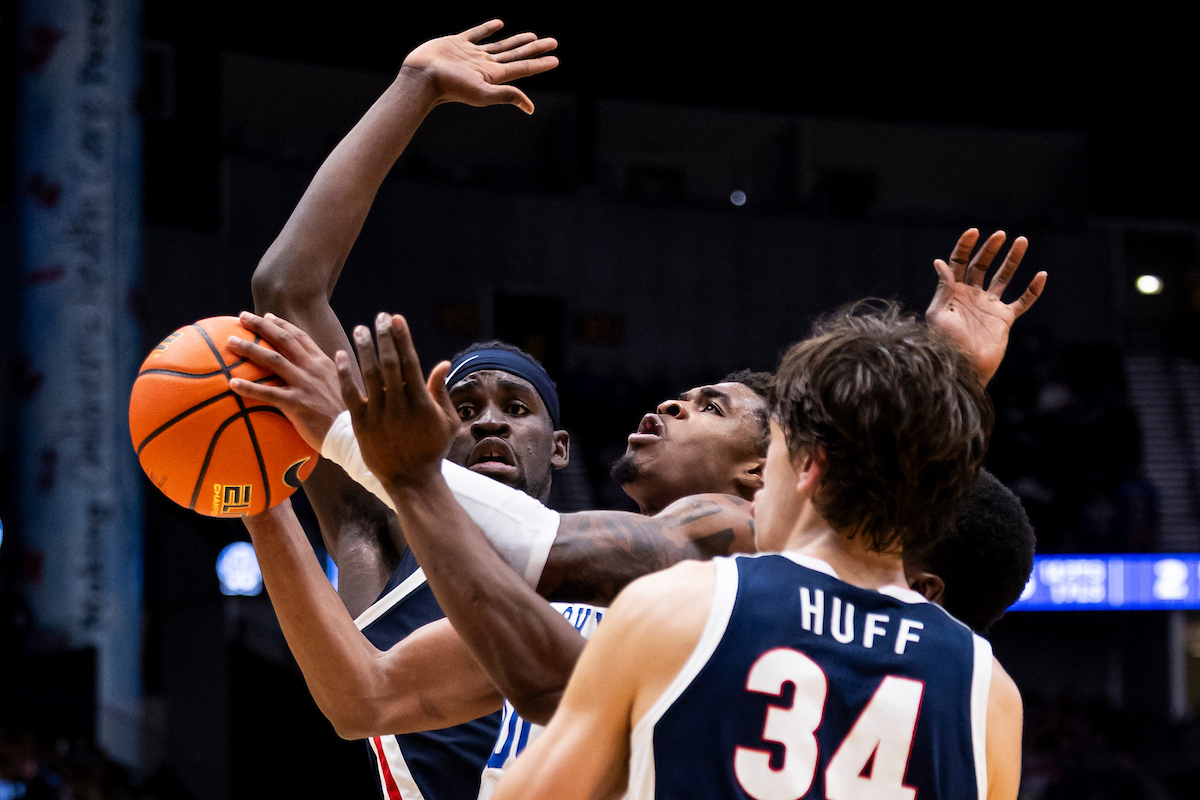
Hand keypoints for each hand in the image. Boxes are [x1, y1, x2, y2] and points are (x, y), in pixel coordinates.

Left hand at [227, 312, 346, 450]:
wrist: (351, 433)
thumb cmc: (349, 414)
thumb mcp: (344, 384)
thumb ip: (334, 371)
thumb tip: (334, 361)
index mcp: (323, 363)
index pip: (300, 336)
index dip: (282, 324)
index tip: (267, 316)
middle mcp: (312, 368)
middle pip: (283, 340)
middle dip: (261, 326)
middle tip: (242, 317)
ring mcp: (304, 384)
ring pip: (272, 360)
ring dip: (249, 348)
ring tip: (230, 341)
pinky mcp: (296, 403)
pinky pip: (267, 393)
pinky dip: (248, 387)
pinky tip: (232, 383)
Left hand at [337, 313, 460, 488]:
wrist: (411, 482)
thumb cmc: (432, 451)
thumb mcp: (446, 422)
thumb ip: (441, 391)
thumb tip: (442, 363)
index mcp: (421, 402)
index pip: (410, 362)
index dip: (402, 338)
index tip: (396, 319)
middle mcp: (399, 405)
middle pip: (389, 363)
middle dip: (384, 337)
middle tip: (378, 317)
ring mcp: (379, 415)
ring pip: (369, 375)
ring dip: (364, 350)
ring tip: (359, 330)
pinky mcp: (361, 424)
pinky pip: (350, 394)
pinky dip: (345, 374)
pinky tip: (340, 356)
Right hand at [401, 20, 558, 114]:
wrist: (422, 76)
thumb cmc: (451, 87)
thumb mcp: (483, 93)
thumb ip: (507, 95)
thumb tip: (531, 108)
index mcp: (494, 76)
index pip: (523, 68)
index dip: (540, 63)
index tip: (556, 59)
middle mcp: (485, 65)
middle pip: (516, 55)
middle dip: (535, 49)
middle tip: (553, 42)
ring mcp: (472, 54)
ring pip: (500, 45)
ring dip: (516, 41)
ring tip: (532, 36)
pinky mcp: (457, 44)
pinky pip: (477, 34)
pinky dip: (488, 28)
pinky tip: (499, 24)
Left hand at [925, 228, 1046, 383]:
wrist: (963, 368)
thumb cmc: (945, 344)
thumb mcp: (939, 314)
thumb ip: (943, 288)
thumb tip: (940, 261)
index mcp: (953, 293)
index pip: (959, 263)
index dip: (966, 246)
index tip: (975, 231)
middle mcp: (971, 296)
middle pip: (981, 266)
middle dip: (990, 249)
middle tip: (1000, 234)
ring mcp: (989, 306)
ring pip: (1003, 277)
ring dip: (1012, 260)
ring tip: (1022, 240)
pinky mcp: (1004, 319)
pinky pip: (1022, 301)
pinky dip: (1033, 290)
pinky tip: (1041, 275)